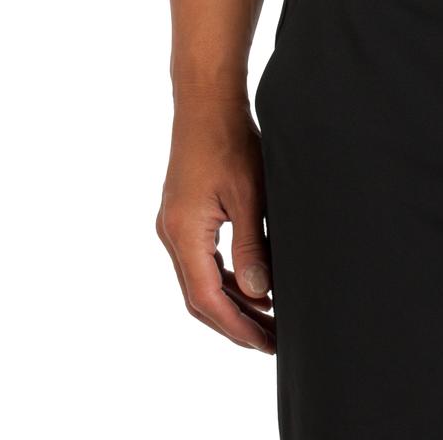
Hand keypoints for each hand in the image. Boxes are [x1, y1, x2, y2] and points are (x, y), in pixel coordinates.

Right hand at [156, 96, 275, 351]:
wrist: (206, 99)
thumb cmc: (229, 140)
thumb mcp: (249, 195)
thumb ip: (252, 247)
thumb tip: (259, 295)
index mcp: (184, 233)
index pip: (207, 299)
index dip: (237, 326)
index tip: (266, 343)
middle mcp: (171, 234)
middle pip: (199, 297)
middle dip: (235, 323)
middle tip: (271, 341)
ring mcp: (174, 224)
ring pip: (200, 280)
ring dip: (231, 301)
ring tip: (268, 318)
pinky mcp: (182, 213)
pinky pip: (201, 259)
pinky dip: (226, 277)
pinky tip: (253, 283)